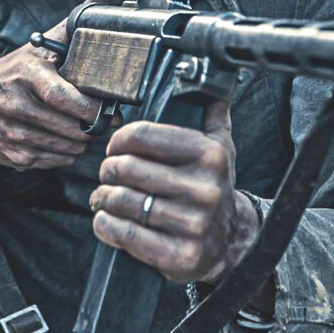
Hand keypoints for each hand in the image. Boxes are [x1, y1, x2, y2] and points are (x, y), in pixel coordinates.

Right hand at [0, 0, 113, 169]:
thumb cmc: (12, 72)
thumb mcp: (38, 45)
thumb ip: (73, 22)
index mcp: (26, 75)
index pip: (61, 96)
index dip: (89, 107)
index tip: (108, 109)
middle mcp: (16, 106)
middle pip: (69, 127)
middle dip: (92, 126)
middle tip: (105, 119)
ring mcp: (13, 134)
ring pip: (65, 147)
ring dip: (82, 140)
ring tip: (85, 127)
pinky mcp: (13, 156)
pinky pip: (54, 161)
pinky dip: (66, 153)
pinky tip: (65, 138)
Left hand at [89, 100, 258, 283]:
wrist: (230, 243)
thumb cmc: (212, 187)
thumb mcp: (221, 148)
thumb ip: (212, 112)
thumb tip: (211, 77)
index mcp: (211, 156)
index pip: (143, 135)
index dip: (119, 140)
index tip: (114, 147)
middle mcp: (206, 189)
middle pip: (127, 168)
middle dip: (107, 170)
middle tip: (107, 174)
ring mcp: (194, 224)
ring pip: (122, 201)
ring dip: (102, 197)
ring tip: (103, 196)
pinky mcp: (180, 256)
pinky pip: (125, 234)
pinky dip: (105, 224)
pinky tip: (105, 219)